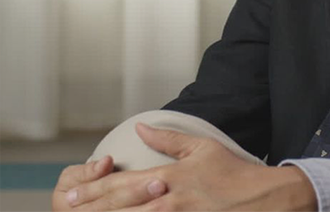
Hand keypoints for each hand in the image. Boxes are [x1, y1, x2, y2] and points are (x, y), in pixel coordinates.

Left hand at [59, 122, 317, 211]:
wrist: (261, 199)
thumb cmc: (232, 171)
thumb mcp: (201, 147)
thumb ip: (168, 139)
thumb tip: (140, 127)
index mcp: (169, 176)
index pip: (124, 183)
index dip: (96, 188)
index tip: (72, 192)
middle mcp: (167, 199)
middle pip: (120, 207)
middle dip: (91, 208)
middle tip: (67, 208)